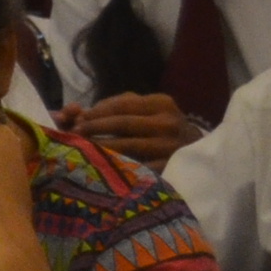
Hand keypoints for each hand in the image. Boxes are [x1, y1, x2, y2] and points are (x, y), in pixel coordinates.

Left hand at [65, 93, 201, 164]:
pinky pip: (139, 166)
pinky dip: (118, 165)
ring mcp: (171, 146)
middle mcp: (168, 123)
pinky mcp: (170, 167)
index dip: (95, 113)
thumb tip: (76, 112)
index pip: (121, 105)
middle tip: (74, 134)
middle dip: (94, 129)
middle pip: (122, 124)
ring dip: (101, 148)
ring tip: (82, 149)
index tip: (76, 119)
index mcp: (161, 103)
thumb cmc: (160, 126)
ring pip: (128, 146)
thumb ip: (114, 106)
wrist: (196, 149)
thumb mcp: (145, 109)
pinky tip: (102, 166)